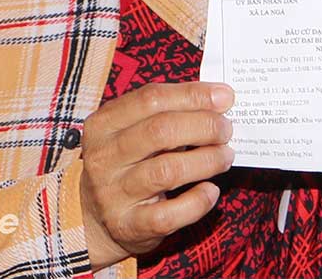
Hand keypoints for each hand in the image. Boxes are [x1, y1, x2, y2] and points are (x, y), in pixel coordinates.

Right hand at [76, 81, 236, 269]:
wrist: (95, 219)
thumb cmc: (128, 163)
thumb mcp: (135, 130)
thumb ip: (170, 111)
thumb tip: (220, 99)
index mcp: (103, 124)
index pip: (151, 99)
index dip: (193, 95)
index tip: (225, 97)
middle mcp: (103, 158)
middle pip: (160, 131)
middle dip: (204, 126)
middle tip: (226, 130)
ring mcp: (113, 194)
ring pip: (167, 171)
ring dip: (207, 160)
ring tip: (225, 156)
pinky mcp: (128, 225)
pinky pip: (170, 214)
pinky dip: (198, 201)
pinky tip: (210, 191)